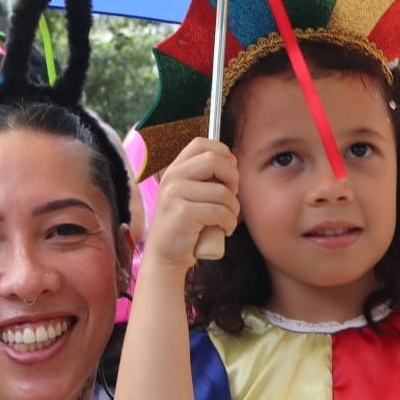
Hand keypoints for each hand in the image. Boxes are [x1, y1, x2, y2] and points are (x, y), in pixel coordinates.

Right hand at [142, 137, 238, 272]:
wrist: (166, 255)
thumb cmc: (186, 225)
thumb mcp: (192, 194)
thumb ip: (207, 177)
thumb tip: (233, 161)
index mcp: (176, 169)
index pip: (201, 143)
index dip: (222, 154)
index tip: (228, 174)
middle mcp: (173, 177)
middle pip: (214, 160)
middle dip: (232, 178)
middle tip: (231, 196)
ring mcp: (175, 194)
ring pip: (222, 191)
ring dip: (233, 209)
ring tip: (227, 220)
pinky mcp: (182, 213)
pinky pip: (220, 212)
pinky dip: (229, 223)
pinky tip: (224, 230)